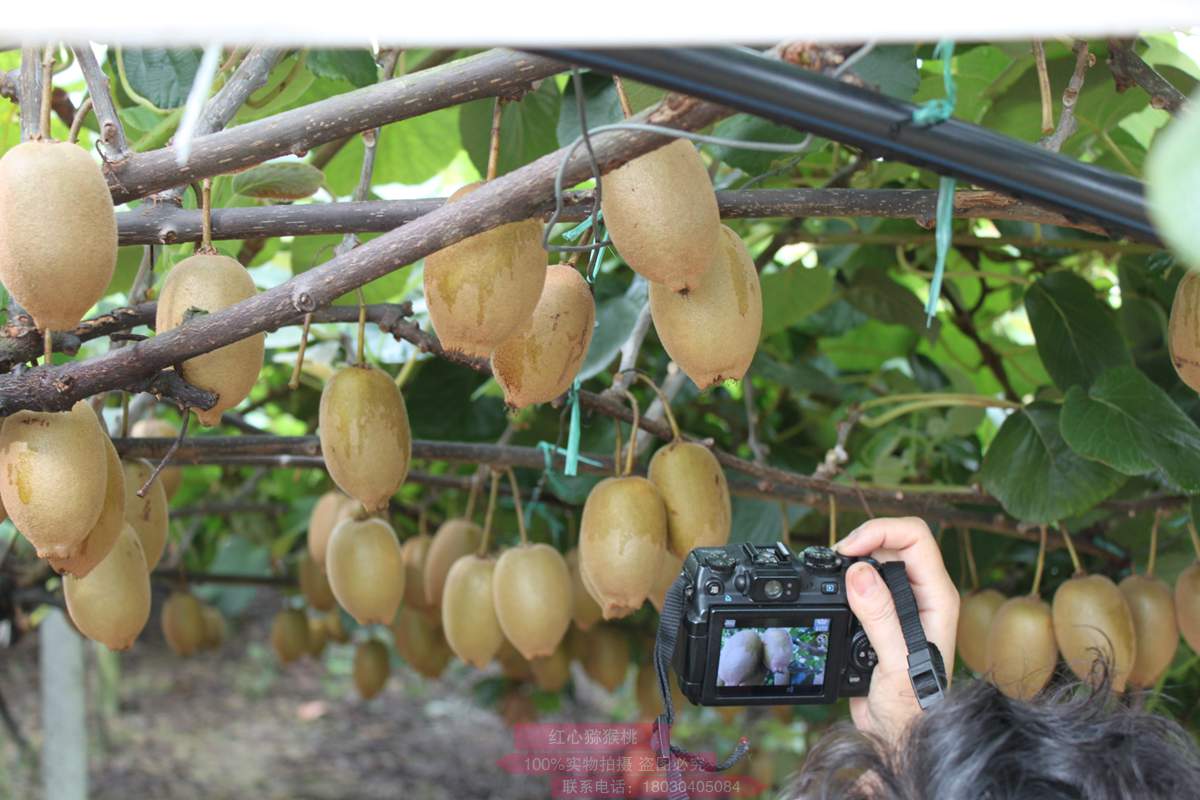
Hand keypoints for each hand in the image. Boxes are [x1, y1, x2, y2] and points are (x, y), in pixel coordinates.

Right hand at [834, 517, 958, 739]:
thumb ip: (881, 616)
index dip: (880, 531)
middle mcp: (922, 595)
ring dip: (852, 560)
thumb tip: (858, 572)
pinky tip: (834, 593)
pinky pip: (863, 580)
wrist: (898, 733)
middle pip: (893, 540)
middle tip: (834, 562)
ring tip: (832, 577)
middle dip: (861, 542)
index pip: (915, 537)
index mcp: (938, 598)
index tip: (848, 549)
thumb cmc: (914, 708)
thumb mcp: (897, 663)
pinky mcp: (881, 614)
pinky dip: (845, 579)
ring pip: (877, 558)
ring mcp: (901, 603)